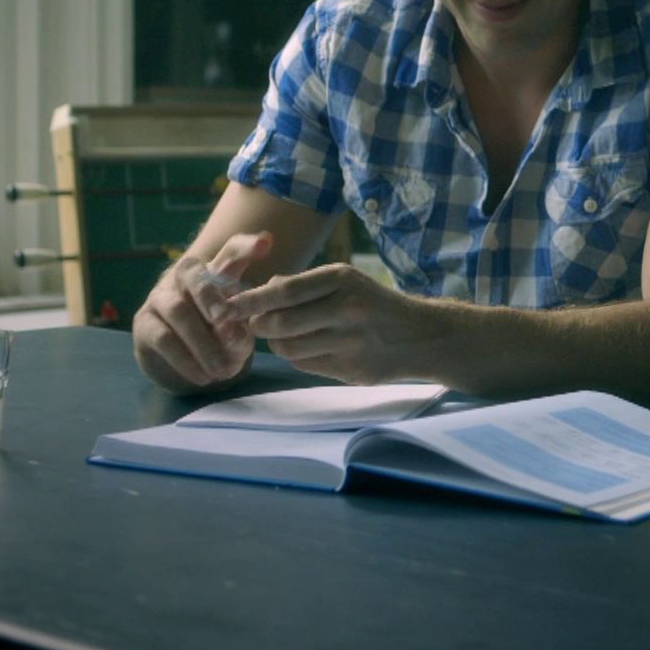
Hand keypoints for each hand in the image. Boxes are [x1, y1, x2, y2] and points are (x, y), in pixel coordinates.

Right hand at [132, 232, 272, 391]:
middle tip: (229, 326)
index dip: (247, 247)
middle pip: (196, 276)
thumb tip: (233, 333)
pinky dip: (185, 359)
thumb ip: (242, 328)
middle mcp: (186, 276)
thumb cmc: (219, 336)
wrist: (183, 361)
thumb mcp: (239, 329)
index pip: (231, 251)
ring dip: (202, 342)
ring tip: (222, 370)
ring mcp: (161, 296)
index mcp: (215, 271)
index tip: (265, 244)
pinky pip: (163, 338)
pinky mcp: (144, 323)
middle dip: (213, 300)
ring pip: (178, 310)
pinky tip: (203, 377)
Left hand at [225, 263, 430, 384]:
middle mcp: (345, 309)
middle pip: (279, 323)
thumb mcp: (347, 280)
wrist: (421, 336)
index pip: (282, 291)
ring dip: (277, 344)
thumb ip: (304, 285)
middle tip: (258, 323)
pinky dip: (298, 357)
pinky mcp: (349, 369)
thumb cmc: (375, 304)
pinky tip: (312, 348)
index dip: (250, 300)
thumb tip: (263, 288)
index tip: (227, 307)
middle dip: (260, 325)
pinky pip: (305, 365)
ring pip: (288, 348)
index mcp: (341, 279)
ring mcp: (348, 342)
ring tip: (286, 335)